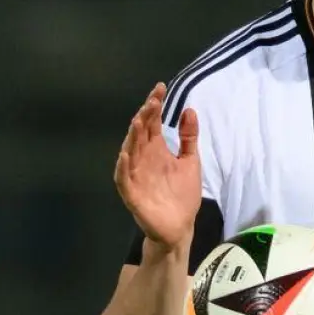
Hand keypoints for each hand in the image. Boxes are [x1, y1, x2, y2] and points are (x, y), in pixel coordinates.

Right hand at [114, 82, 201, 251]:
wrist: (180, 226)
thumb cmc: (182, 194)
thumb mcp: (190, 161)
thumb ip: (189, 137)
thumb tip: (189, 109)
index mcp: (155, 150)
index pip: (152, 123)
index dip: (155, 106)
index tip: (161, 88)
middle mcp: (143, 159)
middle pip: (140, 134)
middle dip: (145, 117)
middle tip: (152, 101)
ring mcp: (135, 175)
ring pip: (130, 152)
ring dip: (132, 138)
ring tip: (138, 121)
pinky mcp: (132, 194)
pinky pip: (124, 179)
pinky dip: (123, 167)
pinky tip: (125, 155)